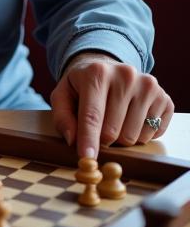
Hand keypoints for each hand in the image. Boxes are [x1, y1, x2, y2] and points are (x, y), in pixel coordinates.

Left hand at [50, 51, 173, 156]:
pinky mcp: (164, 98)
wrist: (107, 68)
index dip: (89, 140)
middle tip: (97, 131)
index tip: (87, 158)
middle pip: (113, 131)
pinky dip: (140, 135)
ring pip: (134, 136)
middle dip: (102, 140)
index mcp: (97, 73)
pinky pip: (153, 134)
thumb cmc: (82, 86)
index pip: (92, 115)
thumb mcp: (62, 95)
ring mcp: (148, 86)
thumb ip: (62, 117)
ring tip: (114, 121)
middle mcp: (126, 76)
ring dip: (121, 139)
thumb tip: (73, 140)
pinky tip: (131, 119)